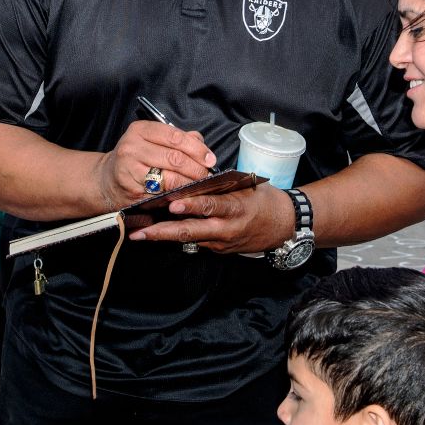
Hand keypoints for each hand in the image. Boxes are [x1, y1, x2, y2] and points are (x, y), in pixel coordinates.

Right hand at [94, 121, 215, 210]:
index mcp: (140, 130)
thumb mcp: (151, 140)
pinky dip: (177, 196)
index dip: (196, 149)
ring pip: (169, 178)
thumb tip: (201, 143)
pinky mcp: (132, 191)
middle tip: (206, 175)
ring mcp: (130, 170)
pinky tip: (184, 195)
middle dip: (196, 168)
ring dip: (189, 184)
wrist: (107, 180)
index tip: (210, 158)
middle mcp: (132, 148)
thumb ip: (177, 139)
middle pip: (174, 158)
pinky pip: (162, 194)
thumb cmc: (135, 158)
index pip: (175, 137)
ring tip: (199, 185)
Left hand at [129, 182, 293, 253]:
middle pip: (191, 231)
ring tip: (140, 234)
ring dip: (164, 237)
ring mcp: (221, 242)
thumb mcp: (247, 186)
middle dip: (163, 232)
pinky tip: (158, 235)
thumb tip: (194, 175)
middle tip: (141, 231)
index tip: (172, 203)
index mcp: (236, 208)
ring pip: (189, 239)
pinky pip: (195, 242)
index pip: (211, 206)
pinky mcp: (219, 249)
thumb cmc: (264, 200)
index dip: (191, 205)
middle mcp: (226, 229)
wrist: (283, 226)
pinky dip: (177, 238)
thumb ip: (221, 183)